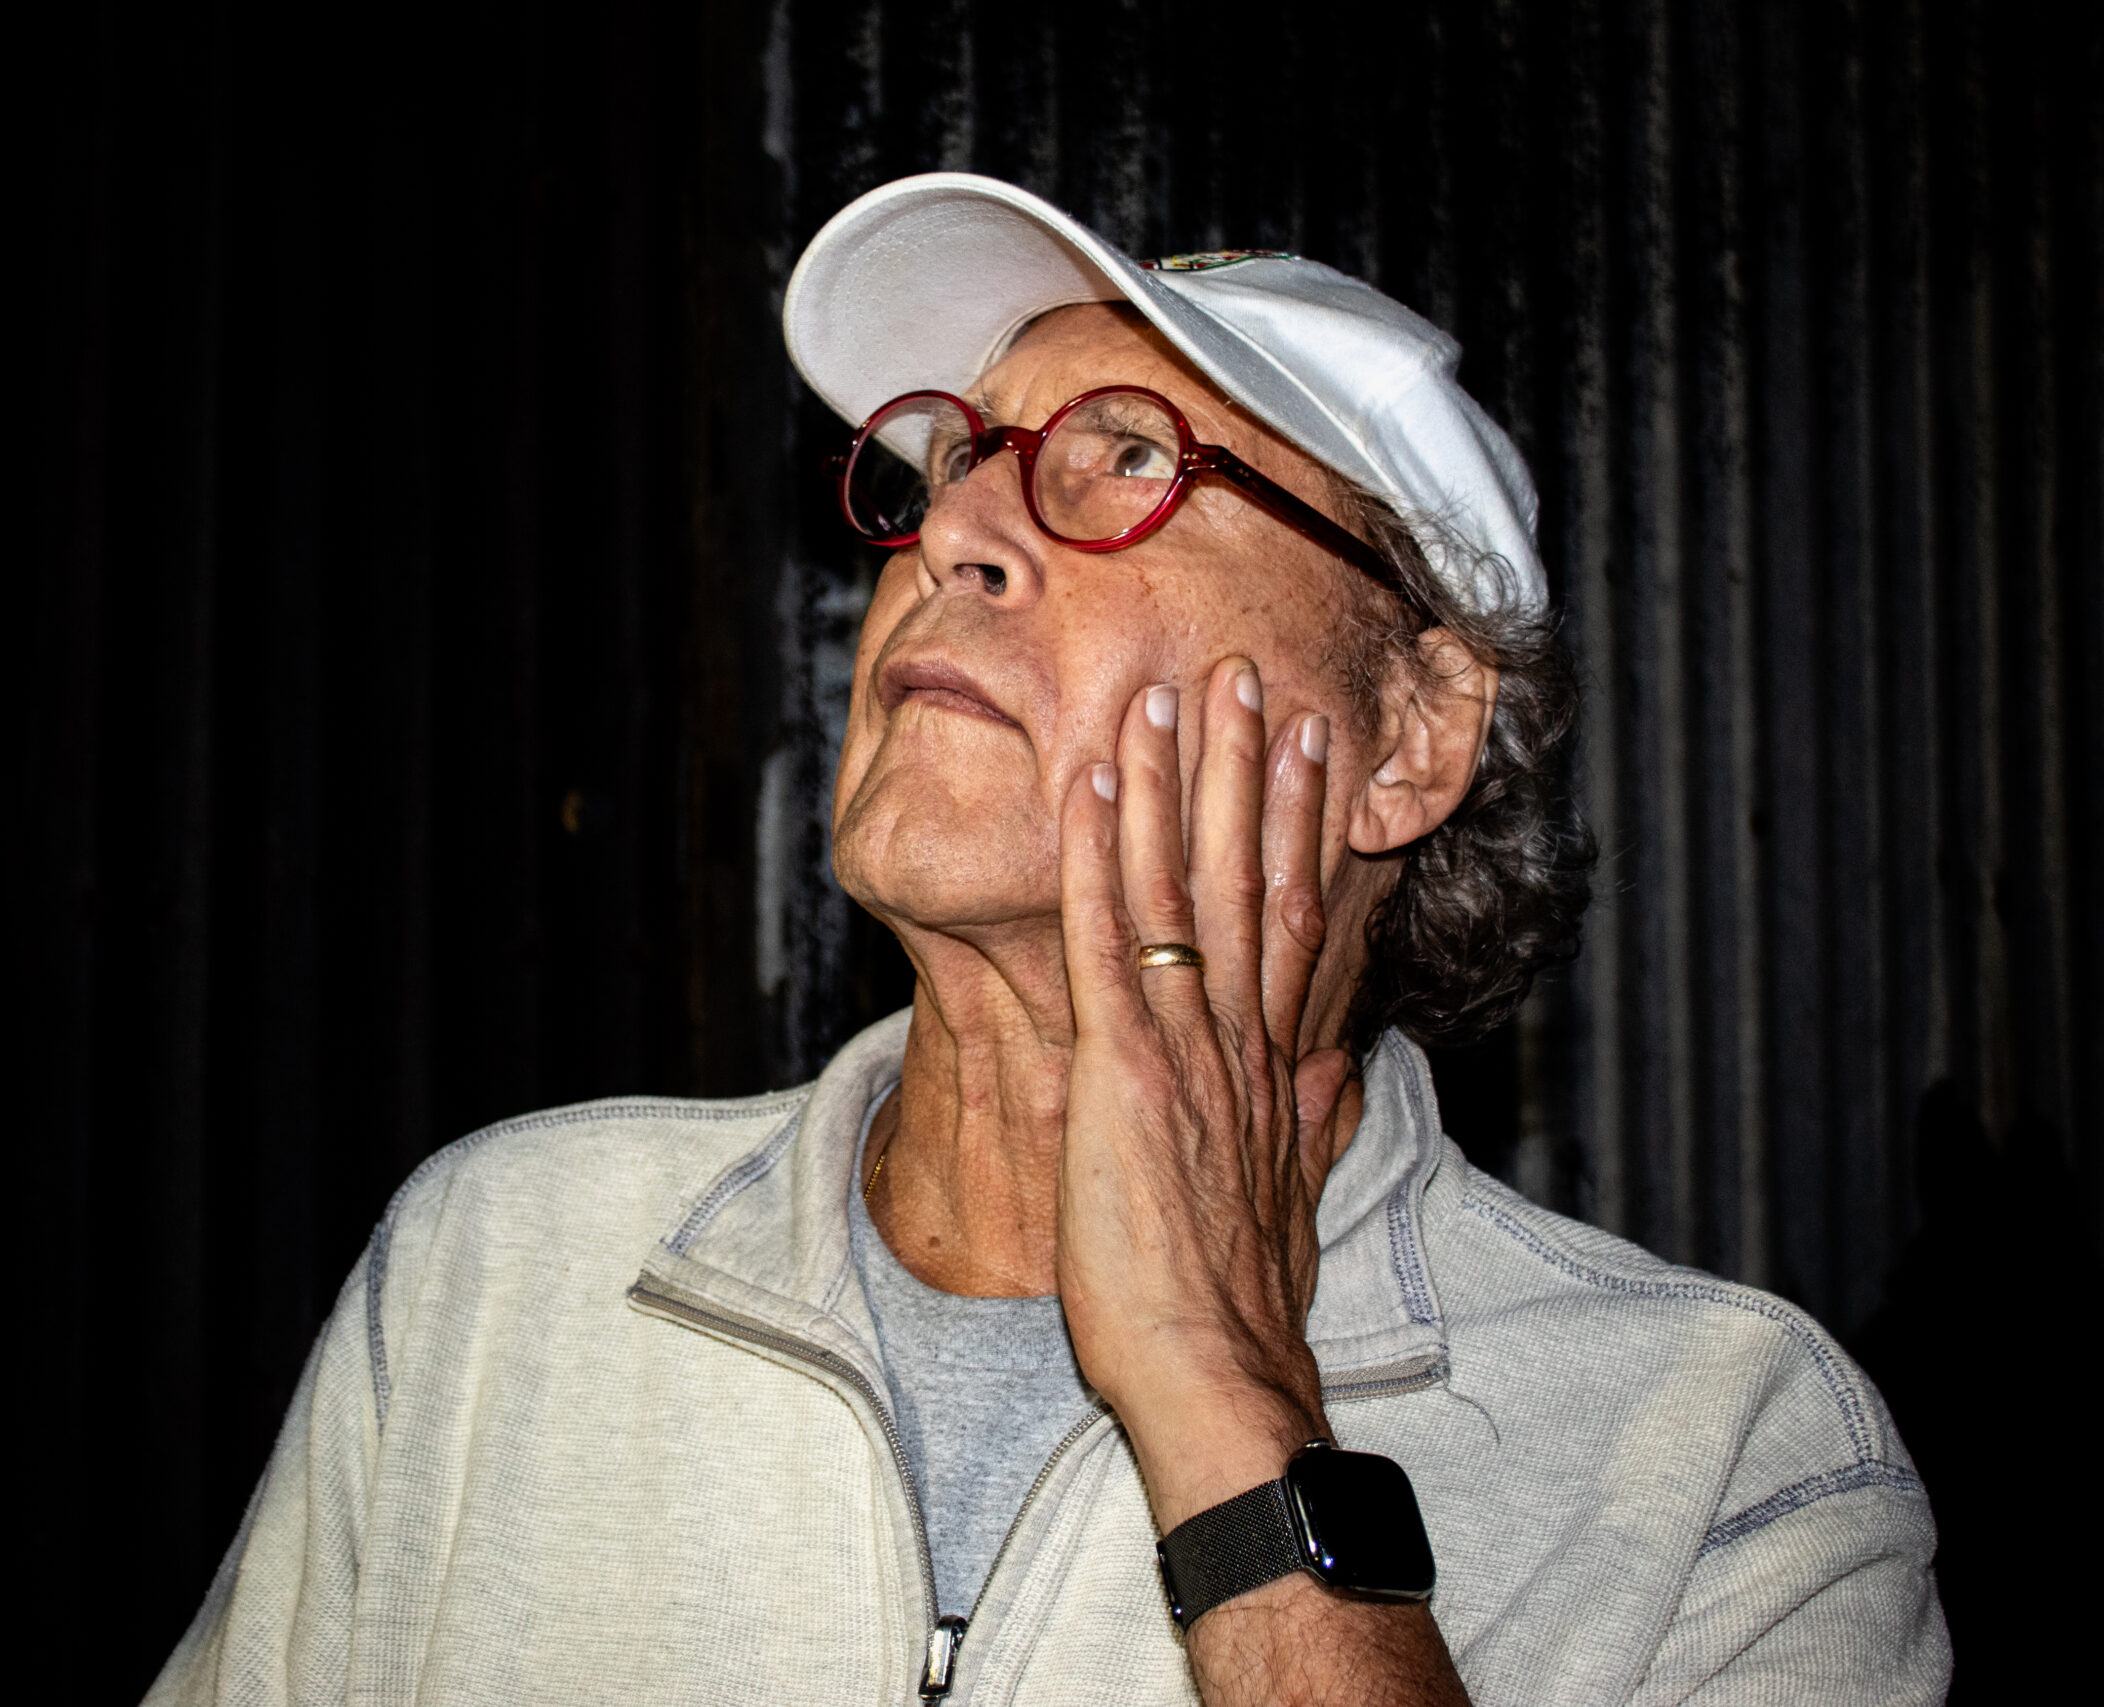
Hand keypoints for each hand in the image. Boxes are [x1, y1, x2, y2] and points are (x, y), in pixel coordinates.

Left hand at [1052, 656, 1356, 1529]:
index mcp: (1275, 1063)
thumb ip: (1306, 1125)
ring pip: (1184, 885)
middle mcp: (1241, 1036)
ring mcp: (1185, 1045)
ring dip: (1176, 780)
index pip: (1297, 917)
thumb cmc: (1238, 1305)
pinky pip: (1108, 937)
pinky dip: (1100, 855)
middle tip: (1247, 676)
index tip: (1310, 749)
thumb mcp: (1287, 1200)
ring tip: (1169, 691)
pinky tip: (1093, 783)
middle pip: (1253, 875)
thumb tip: (1330, 1077)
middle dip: (1248, 769)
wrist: (1221, 1371)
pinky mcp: (1123, 1066)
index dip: (1302, 825)